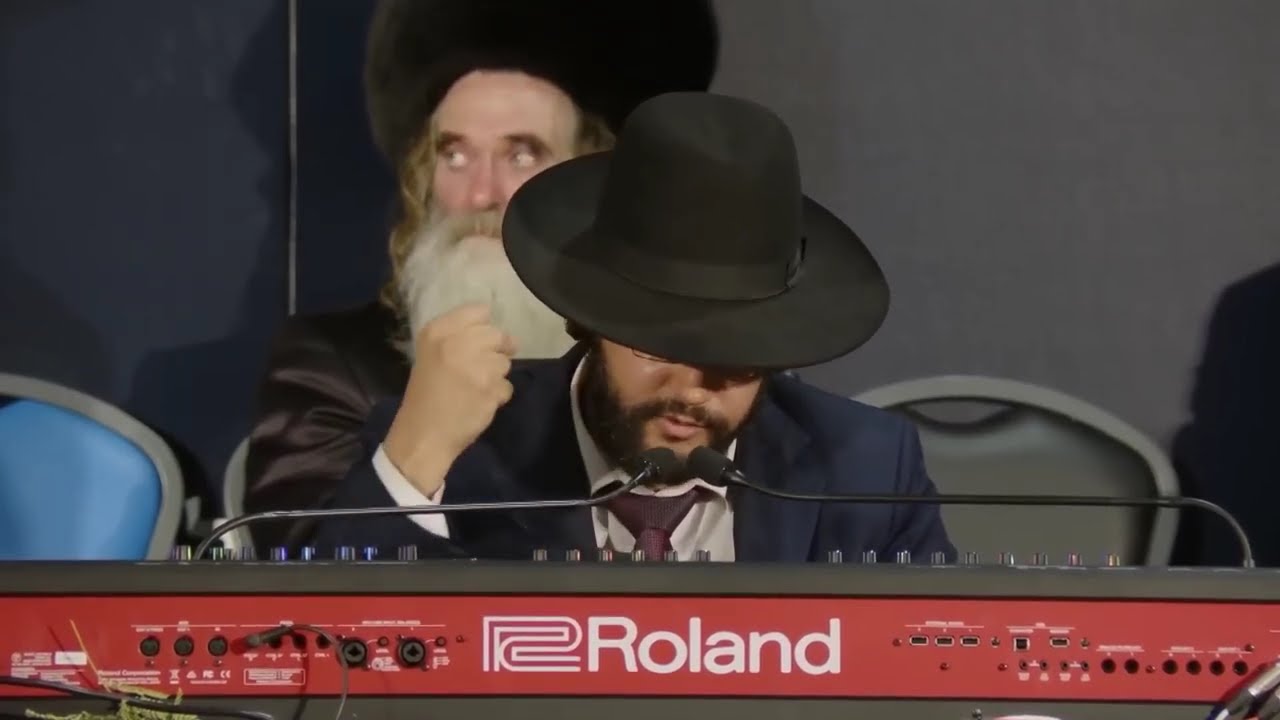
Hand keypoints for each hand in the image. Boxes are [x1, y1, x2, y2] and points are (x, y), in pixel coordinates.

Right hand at [383, 304, 515, 494]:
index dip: (483, 327)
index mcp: (438, 331)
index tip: (477, 342)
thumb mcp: (431, 354)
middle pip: (497, 334)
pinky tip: (478, 403)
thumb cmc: (426, 393)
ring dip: (496, 375)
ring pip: (505, 362)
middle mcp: (458, 343)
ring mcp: (477, 366)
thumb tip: (497, 333)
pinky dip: (497, 395)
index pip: (479, 311)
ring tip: (474, 388)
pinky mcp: (491, 389)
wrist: (423, 434)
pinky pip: (507, 386)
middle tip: (481, 368)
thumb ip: (459, 336)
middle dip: (495, 351)